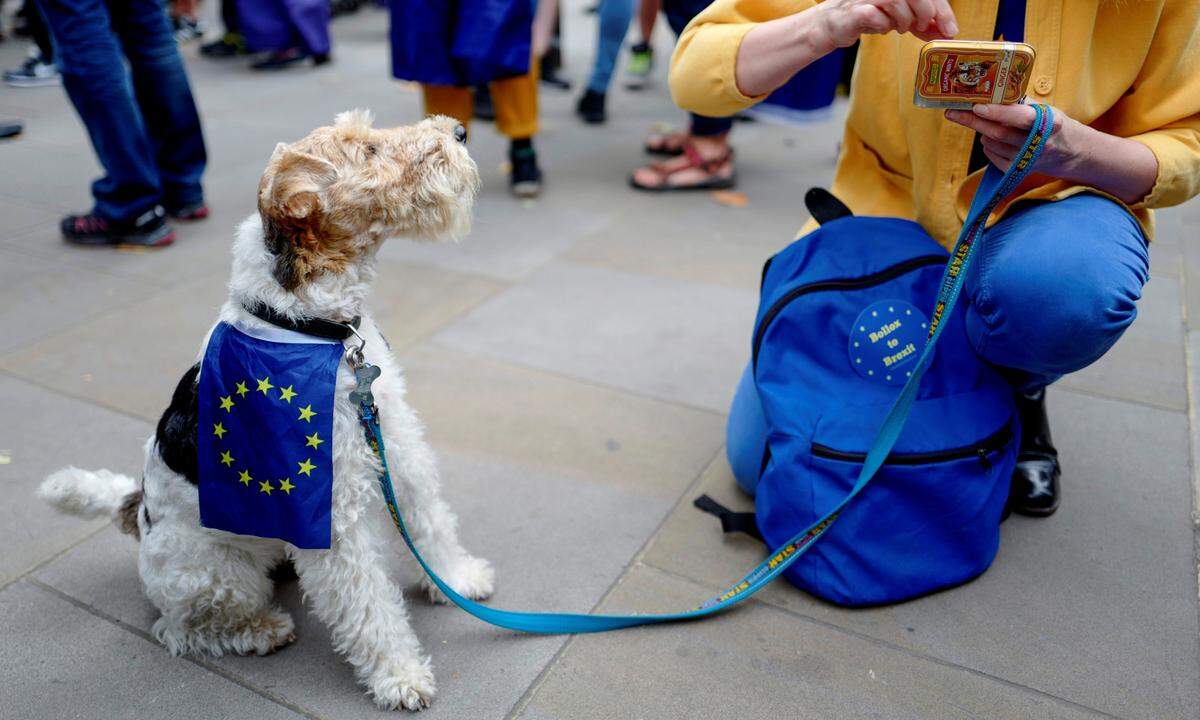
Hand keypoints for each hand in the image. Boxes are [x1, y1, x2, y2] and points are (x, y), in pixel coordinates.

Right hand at [813, 0, 958, 50]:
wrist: (831, 25)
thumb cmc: (866, 17)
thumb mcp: (899, 18)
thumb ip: (921, 23)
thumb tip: (946, 33)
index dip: (942, 10)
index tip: (951, 30)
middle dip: (926, 13)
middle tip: (925, 28)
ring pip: (896, 1)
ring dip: (904, 20)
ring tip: (900, 28)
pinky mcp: (853, 11)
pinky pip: (875, 16)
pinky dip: (883, 26)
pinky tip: (882, 28)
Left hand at [945, 103, 1074, 174]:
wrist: (1070, 152)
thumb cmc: (1052, 124)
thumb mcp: (1045, 110)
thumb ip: (1021, 104)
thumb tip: (992, 92)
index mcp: (1049, 123)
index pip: (1019, 118)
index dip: (997, 112)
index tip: (976, 106)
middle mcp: (1038, 144)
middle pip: (999, 133)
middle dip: (973, 122)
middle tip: (953, 112)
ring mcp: (1027, 161)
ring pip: (992, 144)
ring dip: (983, 132)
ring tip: (985, 123)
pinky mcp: (1018, 172)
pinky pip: (992, 157)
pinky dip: (987, 146)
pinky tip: (991, 139)